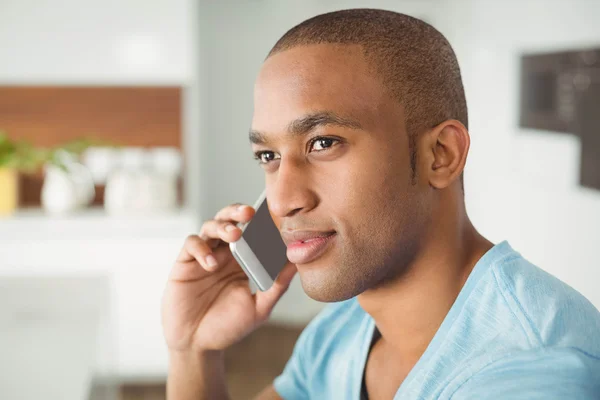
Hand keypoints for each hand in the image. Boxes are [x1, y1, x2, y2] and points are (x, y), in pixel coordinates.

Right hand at [162, 203, 296, 353]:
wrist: (198, 345)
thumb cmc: (228, 326)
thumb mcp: (259, 308)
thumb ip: (277, 286)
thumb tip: (298, 263)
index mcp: (243, 260)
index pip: (252, 231)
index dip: (260, 220)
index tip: (273, 215)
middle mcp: (224, 253)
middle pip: (230, 220)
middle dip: (238, 211)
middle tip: (250, 213)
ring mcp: (204, 256)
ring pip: (210, 226)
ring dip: (223, 226)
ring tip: (234, 234)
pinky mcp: (185, 263)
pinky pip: (192, 244)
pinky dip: (202, 248)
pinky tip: (211, 263)